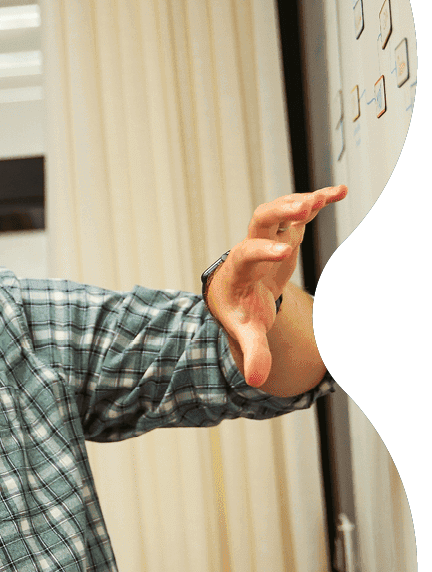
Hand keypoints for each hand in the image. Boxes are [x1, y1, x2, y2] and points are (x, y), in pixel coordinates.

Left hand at [205, 185, 346, 386]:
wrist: (234, 294)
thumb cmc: (240, 311)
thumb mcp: (246, 331)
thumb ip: (252, 352)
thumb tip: (255, 379)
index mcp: (239, 272)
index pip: (247, 254)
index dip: (263, 250)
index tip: (283, 250)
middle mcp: (251, 248)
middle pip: (259, 221)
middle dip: (279, 212)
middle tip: (302, 207)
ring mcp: (267, 238)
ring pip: (278, 212)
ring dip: (298, 202)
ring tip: (322, 197)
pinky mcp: (283, 234)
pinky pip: (299, 213)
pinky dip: (317, 201)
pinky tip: (339, 192)